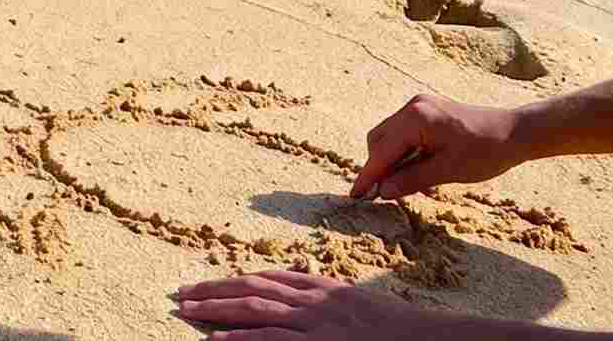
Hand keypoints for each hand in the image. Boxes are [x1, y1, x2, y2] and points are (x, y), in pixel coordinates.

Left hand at [176, 270, 444, 339]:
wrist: (430, 338)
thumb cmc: (401, 329)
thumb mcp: (361, 306)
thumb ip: (332, 301)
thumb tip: (303, 292)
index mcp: (324, 288)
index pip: (269, 277)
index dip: (234, 279)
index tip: (207, 282)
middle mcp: (315, 299)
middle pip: (253, 287)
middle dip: (214, 290)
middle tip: (182, 294)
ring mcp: (317, 322)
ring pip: (255, 309)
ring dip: (216, 310)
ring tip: (187, 312)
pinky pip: (273, 340)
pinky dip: (242, 340)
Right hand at [351, 93, 525, 200]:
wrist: (516, 132)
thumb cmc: (486, 151)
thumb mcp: (448, 171)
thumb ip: (412, 179)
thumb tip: (383, 192)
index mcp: (416, 118)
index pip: (382, 152)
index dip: (368, 176)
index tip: (355, 196)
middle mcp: (412, 106)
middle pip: (379, 139)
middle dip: (377, 167)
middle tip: (379, 195)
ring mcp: (419, 106)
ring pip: (389, 135)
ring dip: (390, 160)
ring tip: (399, 185)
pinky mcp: (427, 110)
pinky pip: (403, 132)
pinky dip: (403, 152)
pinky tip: (413, 170)